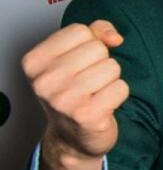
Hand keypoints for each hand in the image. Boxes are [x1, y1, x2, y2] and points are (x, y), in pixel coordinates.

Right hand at [22, 21, 128, 169]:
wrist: (72, 137)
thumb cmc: (73, 92)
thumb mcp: (74, 56)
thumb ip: (95, 33)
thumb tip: (114, 37)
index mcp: (34, 62)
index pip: (80, 31)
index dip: (89, 45)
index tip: (78, 64)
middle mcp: (44, 81)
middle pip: (98, 49)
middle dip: (100, 63)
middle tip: (87, 83)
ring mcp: (64, 100)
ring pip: (112, 67)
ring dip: (110, 80)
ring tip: (95, 94)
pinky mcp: (86, 116)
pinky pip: (121, 88)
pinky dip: (118, 95)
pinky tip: (103, 106)